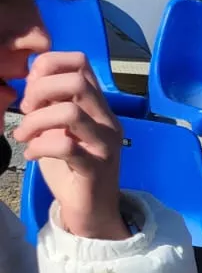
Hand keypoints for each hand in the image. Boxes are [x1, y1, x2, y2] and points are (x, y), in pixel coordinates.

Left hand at [14, 51, 127, 239]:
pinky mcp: (95, 168)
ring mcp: (104, 145)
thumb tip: (33, 78)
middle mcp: (107, 121)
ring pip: (71, 112)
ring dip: (35, 120)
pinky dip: (38, 148)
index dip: (49, 65)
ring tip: (24, 135)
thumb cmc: (72, 167)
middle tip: (26, 110)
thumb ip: (52, 102)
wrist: (91, 210)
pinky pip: (65, 147)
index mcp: (98, 106)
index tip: (31, 89)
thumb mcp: (60, 127)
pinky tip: (30, 155)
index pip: (81, 63)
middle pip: (77, 81)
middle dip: (40, 90)